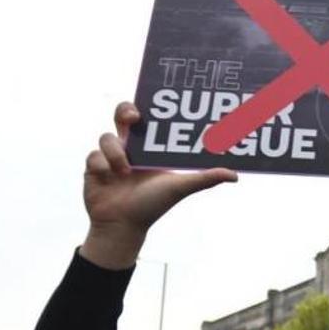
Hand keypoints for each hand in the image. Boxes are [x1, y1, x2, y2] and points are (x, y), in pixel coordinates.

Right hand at [80, 102, 237, 268]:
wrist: (122, 226)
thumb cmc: (153, 205)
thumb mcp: (180, 188)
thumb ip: (205, 179)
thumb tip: (235, 175)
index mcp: (150, 147)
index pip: (148, 118)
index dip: (148, 106)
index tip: (155, 102)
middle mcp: (130, 147)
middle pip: (123, 116)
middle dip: (125, 111)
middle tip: (134, 118)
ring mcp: (110, 155)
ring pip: (107, 137)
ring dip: (115, 153)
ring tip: (125, 172)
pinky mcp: (93, 166)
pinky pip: (93, 156)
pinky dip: (102, 167)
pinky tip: (109, 178)